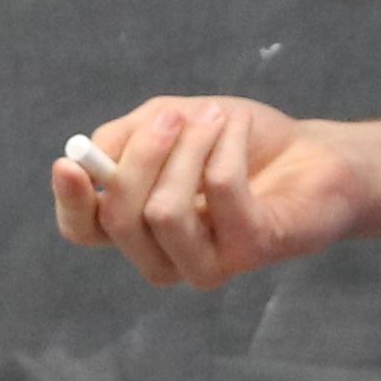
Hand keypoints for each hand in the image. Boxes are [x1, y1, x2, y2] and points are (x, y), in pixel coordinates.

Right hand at [52, 97, 354, 289]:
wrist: (313, 152)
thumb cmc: (238, 142)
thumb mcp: (172, 123)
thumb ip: (125, 138)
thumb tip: (91, 154)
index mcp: (136, 225)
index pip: (84, 230)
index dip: (70, 201)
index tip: (68, 161)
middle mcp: (165, 255)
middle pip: (118, 221)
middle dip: (141, 157)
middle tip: (172, 118)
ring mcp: (206, 263)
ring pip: (164, 211)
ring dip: (189, 149)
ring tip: (216, 120)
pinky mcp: (249, 252)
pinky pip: (219, 192)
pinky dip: (225, 146)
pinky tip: (240, 132)